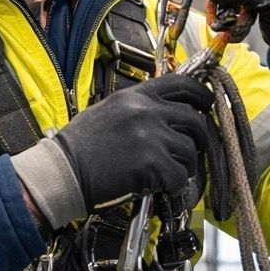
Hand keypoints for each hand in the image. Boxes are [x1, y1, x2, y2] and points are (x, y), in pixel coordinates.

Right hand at [11, 74, 214, 228]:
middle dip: (198, 138)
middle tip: (189, 150)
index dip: (202, 95)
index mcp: (134, 96)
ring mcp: (151, 137)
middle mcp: (146, 111)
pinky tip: (157, 186)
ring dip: (183, 165)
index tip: (206, 104)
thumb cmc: (79, 148)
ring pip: (190, 151)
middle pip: (194, 120)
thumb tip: (164, 114)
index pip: (182, 84)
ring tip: (165, 172)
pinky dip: (173, 185)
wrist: (62, 172)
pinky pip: (180, 176)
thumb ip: (137, 108)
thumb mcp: (107, 112)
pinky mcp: (152, 163)